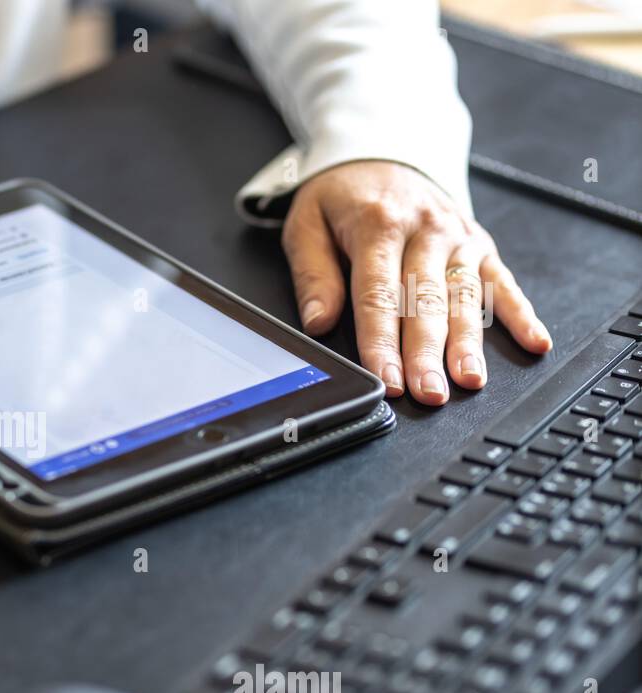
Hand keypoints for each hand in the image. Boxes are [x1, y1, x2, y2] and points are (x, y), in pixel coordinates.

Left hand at [281, 161, 551, 404]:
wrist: (383, 151)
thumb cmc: (343, 197)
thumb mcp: (307, 224)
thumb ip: (313, 275)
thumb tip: (318, 323)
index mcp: (379, 225)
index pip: (379, 296)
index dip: (382, 344)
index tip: (386, 380)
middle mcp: (426, 231)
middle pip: (426, 302)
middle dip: (427, 353)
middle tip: (429, 393)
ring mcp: (458, 238)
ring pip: (466, 297)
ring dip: (470, 343)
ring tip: (470, 380)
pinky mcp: (480, 244)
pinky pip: (503, 282)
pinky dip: (522, 313)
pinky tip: (533, 342)